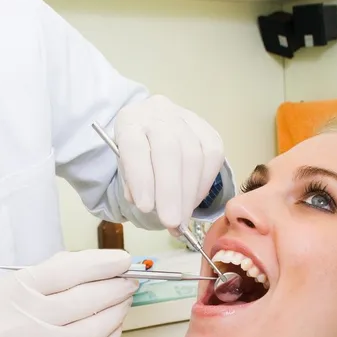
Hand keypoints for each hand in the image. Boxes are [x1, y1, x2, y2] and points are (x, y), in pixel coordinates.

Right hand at [0, 250, 135, 336]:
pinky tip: (113, 327)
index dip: (101, 264)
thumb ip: (51, 274)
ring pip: (93, 330)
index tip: (124, 260)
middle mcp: (23, 323)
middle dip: (115, 288)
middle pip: (84, 301)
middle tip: (130, 281)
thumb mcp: (10, 288)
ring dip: (116, 313)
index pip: (66, 272)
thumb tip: (98, 264)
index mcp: (14, 292)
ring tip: (123, 302)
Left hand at [115, 95, 224, 228]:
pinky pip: (212, 158)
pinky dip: (203, 186)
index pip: (135, 147)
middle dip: (171, 192)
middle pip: (169, 152)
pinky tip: (193, 202)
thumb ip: (132, 184)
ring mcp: (186, 120)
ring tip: (181, 220)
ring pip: (194, 156)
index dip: (141, 178)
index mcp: (130, 121)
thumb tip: (150, 206)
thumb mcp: (124, 166)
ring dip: (188, 195)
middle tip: (171, 222)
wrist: (154, 127)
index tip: (145, 208)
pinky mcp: (208, 131)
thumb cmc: (137, 153)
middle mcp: (158, 114)